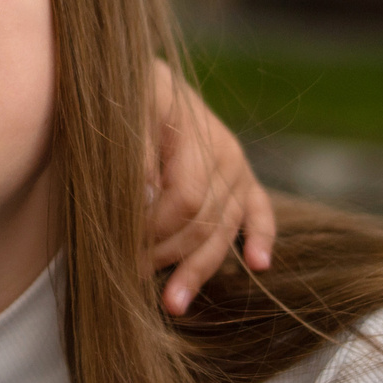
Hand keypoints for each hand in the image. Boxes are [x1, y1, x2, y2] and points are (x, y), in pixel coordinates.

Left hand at [144, 59, 276, 314]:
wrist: (140, 77)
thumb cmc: (123, 95)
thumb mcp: (121, 109)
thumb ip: (133, 149)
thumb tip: (147, 197)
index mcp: (194, 131)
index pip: (185, 198)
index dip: (154, 230)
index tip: (121, 249)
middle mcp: (223, 150)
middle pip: (205, 221)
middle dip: (167, 255)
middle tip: (129, 279)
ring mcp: (236, 167)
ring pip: (225, 228)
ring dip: (199, 268)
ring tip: (173, 304)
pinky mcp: (242, 179)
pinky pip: (260, 211)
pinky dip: (261, 237)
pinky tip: (258, 264)